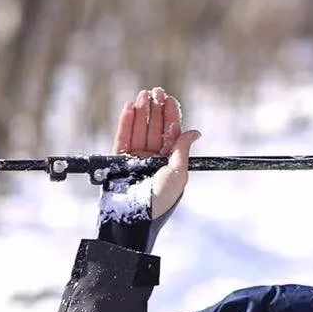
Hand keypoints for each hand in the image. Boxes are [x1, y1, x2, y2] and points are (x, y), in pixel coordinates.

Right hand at [114, 87, 200, 218]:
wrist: (135, 219)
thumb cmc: (160, 201)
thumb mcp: (177, 175)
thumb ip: (182, 151)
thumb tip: (194, 131)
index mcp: (168, 162)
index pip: (170, 134)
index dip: (170, 115)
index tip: (170, 99)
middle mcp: (152, 159)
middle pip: (154, 128)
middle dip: (155, 109)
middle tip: (155, 91)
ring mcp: (135, 159)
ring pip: (138, 130)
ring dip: (141, 112)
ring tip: (143, 96)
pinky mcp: (118, 162)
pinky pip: (122, 139)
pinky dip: (125, 123)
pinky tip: (129, 108)